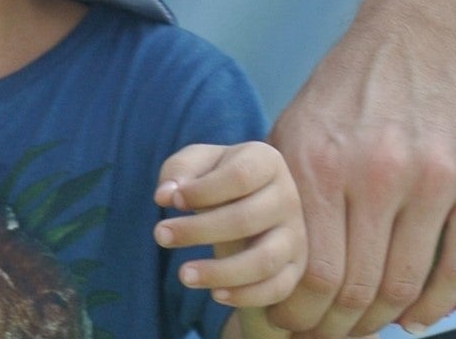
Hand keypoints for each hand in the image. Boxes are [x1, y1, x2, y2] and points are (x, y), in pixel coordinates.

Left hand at [156, 142, 305, 310]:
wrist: (250, 202)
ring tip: (183, 275)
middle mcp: (288, 197)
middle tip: (160, 236)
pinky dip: (246, 295)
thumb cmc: (217, 178)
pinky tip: (215, 294)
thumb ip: (179, 171)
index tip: (172, 201)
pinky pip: (276, 288)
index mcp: (266, 161)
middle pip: (246, 219)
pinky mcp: (295, 266)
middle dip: (198, 230)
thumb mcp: (197, 163)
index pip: (239, 176)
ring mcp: (295, 234)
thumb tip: (165, 195)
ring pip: (264, 260)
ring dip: (221, 272)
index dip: (202, 190)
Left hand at [264, 29, 455, 336]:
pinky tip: (416, 316)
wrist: (422, 39)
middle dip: (340, 326)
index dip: (303, 313)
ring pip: (407, 283)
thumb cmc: (348, 94)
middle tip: (331, 336)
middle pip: (359, 286)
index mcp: (319, 161)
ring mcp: (434, 176)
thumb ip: (282, 196)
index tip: (296, 327)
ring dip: (384, 320)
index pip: (312, 271)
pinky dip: (436, 305)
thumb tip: (256, 267)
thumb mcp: (294, 130)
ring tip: (369, 327)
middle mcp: (375, 171)